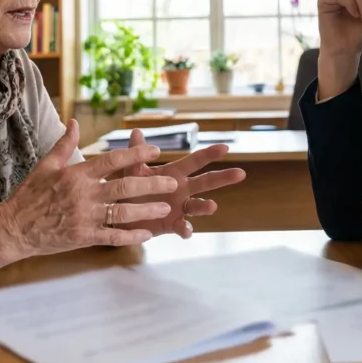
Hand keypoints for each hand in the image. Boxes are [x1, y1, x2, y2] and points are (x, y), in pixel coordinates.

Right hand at [2, 120, 179, 256]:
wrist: (14, 227)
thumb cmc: (29, 195)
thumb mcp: (46, 166)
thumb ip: (64, 145)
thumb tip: (74, 122)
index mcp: (77, 175)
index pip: (112, 161)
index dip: (136, 155)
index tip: (155, 151)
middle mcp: (84, 195)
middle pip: (124, 187)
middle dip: (151, 184)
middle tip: (172, 182)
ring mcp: (84, 218)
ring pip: (122, 213)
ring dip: (146, 211)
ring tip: (166, 207)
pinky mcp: (83, 237)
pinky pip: (112, 237)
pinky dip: (130, 236)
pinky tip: (147, 234)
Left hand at [119, 129, 247, 237]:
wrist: (120, 214)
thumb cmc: (130, 188)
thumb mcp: (132, 170)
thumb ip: (136, 153)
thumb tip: (136, 131)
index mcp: (174, 173)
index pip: (195, 161)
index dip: (209, 154)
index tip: (225, 147)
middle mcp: (182, 190)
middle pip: (206, 182)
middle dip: (223, 177)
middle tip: (240, 173)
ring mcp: (179, 208)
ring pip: (198, 206)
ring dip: (206, 206)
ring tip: (213, 206)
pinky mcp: (173, 224)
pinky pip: (183, 227)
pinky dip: (186, 229)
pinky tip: (187, 231)